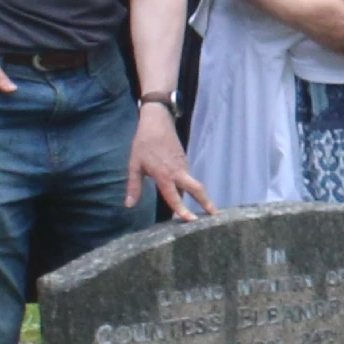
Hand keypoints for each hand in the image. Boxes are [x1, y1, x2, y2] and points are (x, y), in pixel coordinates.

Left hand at [127, 102, 210, 218]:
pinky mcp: (184, 161)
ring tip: (204, 210)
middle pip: (196, 189)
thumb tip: (128, 205)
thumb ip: (133, 187)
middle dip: (206, 202)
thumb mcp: (134, 165)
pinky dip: (189, 187)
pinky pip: (187, 177)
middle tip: (215, 215)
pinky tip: (187, 194)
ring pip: (191, 184)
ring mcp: (183, 166)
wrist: (157, 122)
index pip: (174, 197)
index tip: (191, 221)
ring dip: (198, 196)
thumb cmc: (143, 144)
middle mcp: (177, 172)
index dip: (182, 210)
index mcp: (164, 175)